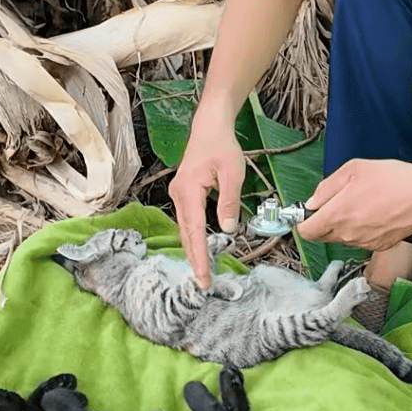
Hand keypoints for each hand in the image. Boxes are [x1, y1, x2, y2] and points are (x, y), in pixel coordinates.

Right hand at [169, 118, 245, 288]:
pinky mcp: (183, 193)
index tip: (203, 277)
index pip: (195, 231)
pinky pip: (187, 221)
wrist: (209, 127)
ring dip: (193, 250)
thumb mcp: (232, 173)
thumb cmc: (221, 146)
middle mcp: (179, 195)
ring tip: (202, 271)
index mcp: (189, 192)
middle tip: (203, 283)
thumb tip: (226, 230)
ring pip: (185, 229)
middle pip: (186, 235)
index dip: (199, 256)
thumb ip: (229, 202)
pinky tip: (200, 248)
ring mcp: (178, 194)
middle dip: (194, 259)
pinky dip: (193, 237)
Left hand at [296, 159, 411, 250]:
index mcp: (337, 215)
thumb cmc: (394, 180)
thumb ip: (326, 188)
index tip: (307, 212)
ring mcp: (363, 243)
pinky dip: (361, 229)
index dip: (303, 220)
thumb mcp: (354, 169)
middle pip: (322, 235)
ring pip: (341, 237)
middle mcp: (347, 234)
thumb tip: (312, 202)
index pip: (305, 230)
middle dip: (323, 221)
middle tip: (337, 202)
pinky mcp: (378, 246)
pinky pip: (359, 239)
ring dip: (343, 224)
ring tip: (362, 203)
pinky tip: (374, 212)